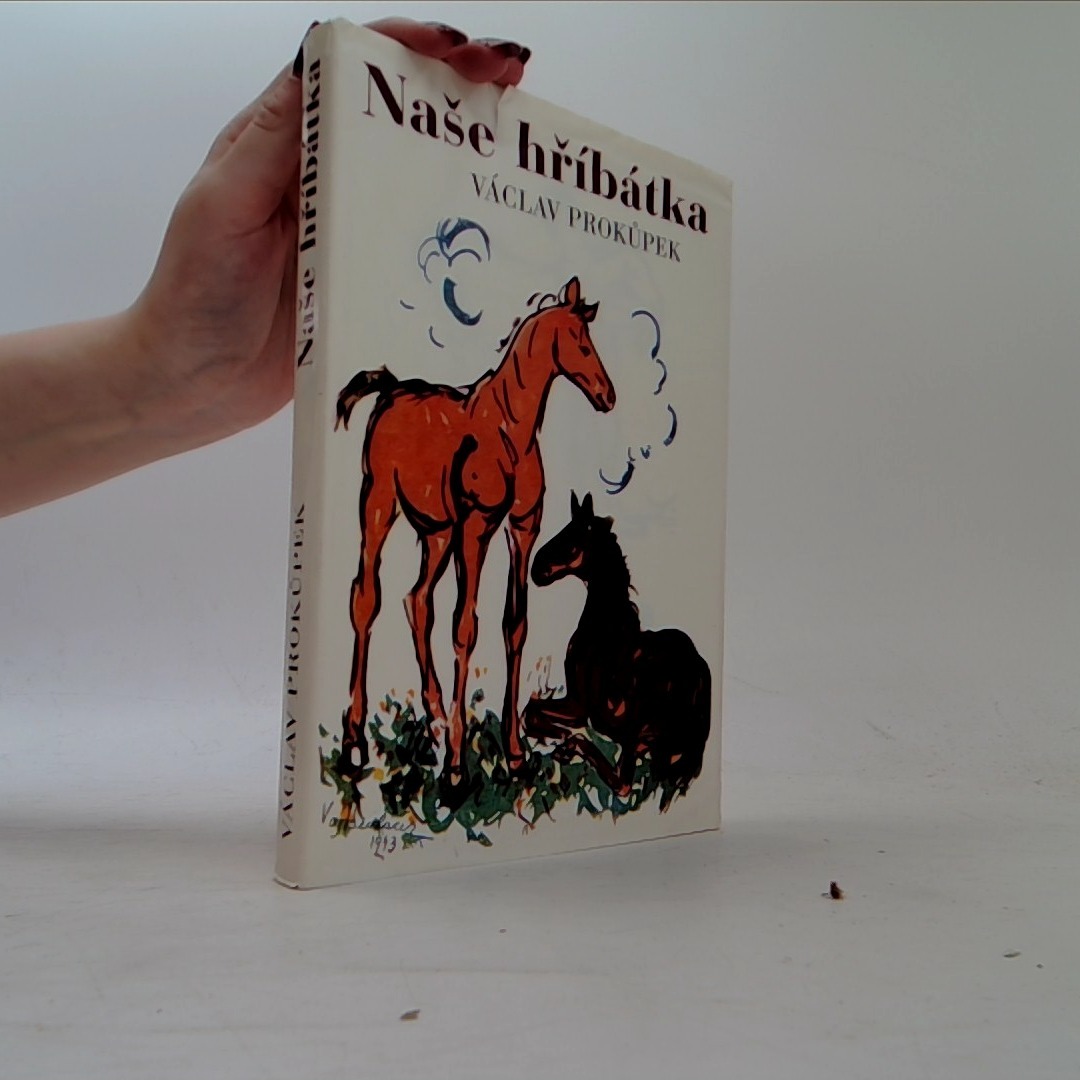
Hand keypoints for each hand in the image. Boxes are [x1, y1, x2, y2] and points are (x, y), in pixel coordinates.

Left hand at [131, 19, 529, 444]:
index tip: (461, 50)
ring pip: (419, 174)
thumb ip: (272, 140)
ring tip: (520, 142)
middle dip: (458, 85)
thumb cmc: (194, 289)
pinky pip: (422, 244)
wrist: (193, 381)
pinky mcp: (370, 277)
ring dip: (470, 151)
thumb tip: (316, 59)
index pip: (350, 69)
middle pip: (399, 114)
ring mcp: (352, 227)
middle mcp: (325, 174)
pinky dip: (461, 228)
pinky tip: (498, 227)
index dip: (408, 47)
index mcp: (285, 139)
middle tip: (515, 78)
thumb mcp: (223, 203)